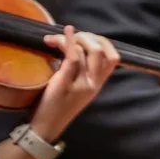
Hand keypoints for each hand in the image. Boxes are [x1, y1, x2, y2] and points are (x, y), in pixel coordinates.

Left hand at [29, 27, 120, 141]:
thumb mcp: (77, 89)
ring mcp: (81, 83)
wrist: (46, 126)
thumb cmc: (58, 106)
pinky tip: (65, 32)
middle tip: (71, 35)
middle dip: (88, 36)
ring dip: (76, 37)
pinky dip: (69, 40)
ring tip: (59, 36)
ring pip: (88, 52)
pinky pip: (72, 57)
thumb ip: (81, 73)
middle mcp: (94, 83)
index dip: (103, 42)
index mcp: (98, 84)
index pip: (113, 58)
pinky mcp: (65, 82)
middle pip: (103, 52)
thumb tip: (76, 49)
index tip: (86, 38)